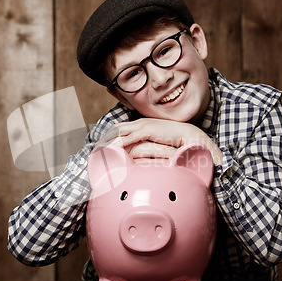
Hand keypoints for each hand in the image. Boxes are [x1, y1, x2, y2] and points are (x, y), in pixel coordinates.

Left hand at [97, 118, 222, 164]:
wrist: (187, 135)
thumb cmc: (174, 141)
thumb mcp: (157, 144)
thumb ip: (148, 148)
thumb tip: (142, 158)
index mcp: (141, 124)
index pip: (120, 128)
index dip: (109, 137)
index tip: (100, 147)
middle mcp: (139, 123)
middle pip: (115, 129)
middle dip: (104, 139)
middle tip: (94, 150)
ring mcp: (142, 125)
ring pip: (118, 132)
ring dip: (107, 141)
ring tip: (97, 152)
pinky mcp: (146, 130)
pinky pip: (128, 137)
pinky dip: (117, 144)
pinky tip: (110, 151)